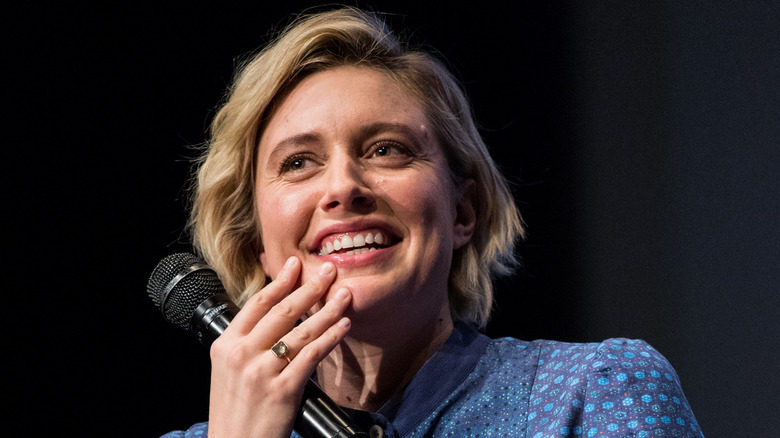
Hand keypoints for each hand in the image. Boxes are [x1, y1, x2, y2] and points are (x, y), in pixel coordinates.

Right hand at [206, 257, 351, 437]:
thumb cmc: (234, 410)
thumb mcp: (228, 370)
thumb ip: (248, 342)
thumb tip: (277, 314)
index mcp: (225, 344)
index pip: (257, 304)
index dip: (280, 281)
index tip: (296, 264)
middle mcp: (241, 354)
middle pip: (282, 311)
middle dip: (310, 287)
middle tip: (329, 270)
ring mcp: (261, 371)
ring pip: (301, 331)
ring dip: (328, 310)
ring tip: (344, 296)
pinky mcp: (282, 390)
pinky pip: (312, 356)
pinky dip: (330, 338)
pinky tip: (343, 327)